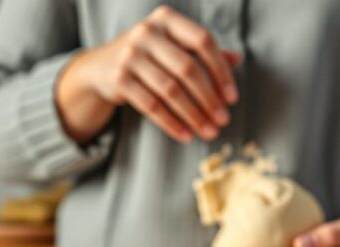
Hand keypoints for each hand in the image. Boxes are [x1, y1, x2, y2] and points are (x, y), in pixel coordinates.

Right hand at [56, 5, 239, 143]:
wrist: (102, 67)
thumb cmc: (149, 55)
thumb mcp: (174, 46)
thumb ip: (202, 51)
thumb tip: (237, 59)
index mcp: (166, 19)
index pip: (202, 41)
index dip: (221, 70)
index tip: (232, 98)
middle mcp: (146, 32)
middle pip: (187, 69)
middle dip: (209, 98)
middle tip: (224, 120)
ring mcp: (130, 55)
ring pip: (170, 90)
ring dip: (194, 115)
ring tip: (209, 131)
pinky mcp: (118, 79)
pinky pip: (151, 105)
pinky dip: (172, 123)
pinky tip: (186, 135)